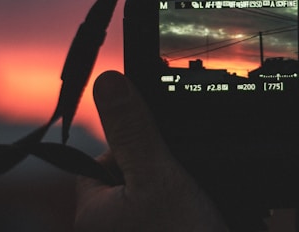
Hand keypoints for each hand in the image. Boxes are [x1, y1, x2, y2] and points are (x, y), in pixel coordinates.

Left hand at [74, 71, 227, 231]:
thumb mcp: (157, 177)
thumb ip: (133, 131)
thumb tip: (108, 82)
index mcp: (93, 214)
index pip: (100, 160)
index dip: (131, 148)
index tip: (159, 153)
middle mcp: (112, 226)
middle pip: (132, 175)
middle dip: (160, 170)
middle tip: (184, 181)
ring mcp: (139, 229)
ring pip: (156, 192)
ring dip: (180, 187)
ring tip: (196, 198)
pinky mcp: (168, 229)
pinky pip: (173, 208)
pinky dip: (190, 203)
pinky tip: (205, 206)